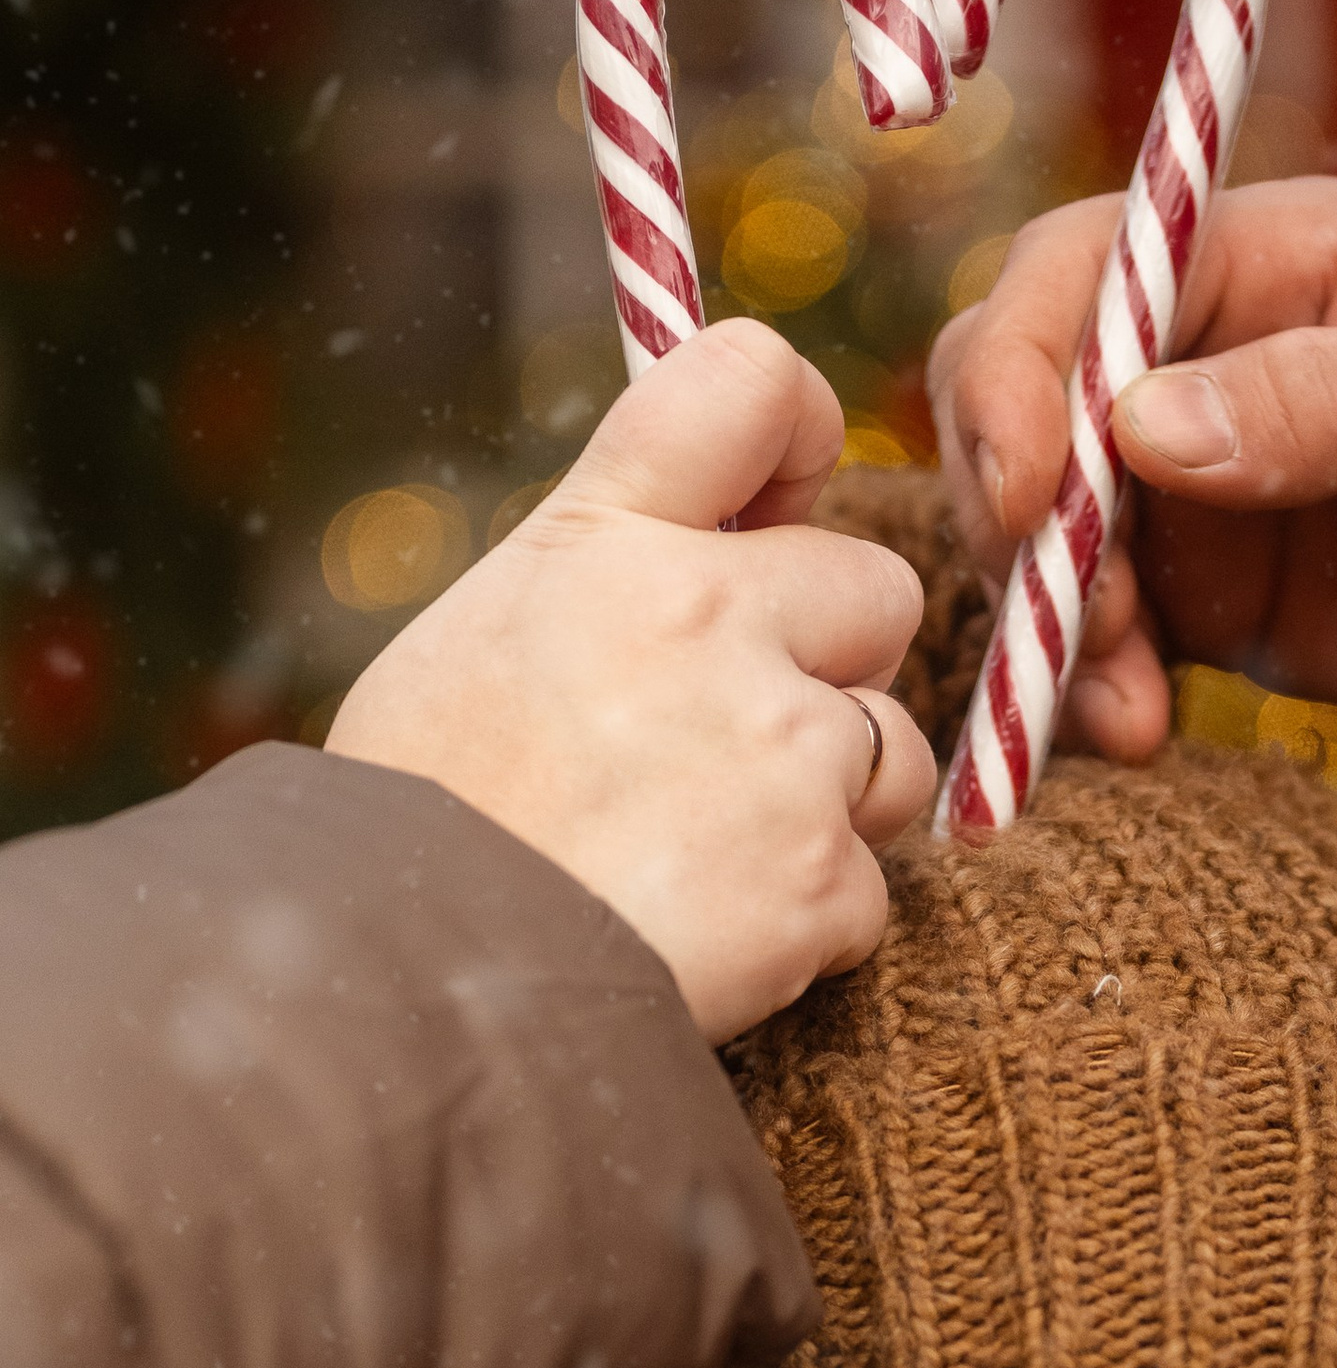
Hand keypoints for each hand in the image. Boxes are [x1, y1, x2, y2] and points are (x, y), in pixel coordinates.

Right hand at [328, 322, 938, 1042]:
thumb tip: (729, 535)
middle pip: (877, 590)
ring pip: (892, 750)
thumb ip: (611, 572)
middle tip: (729, 744)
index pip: (750, 382)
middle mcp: (711, 614)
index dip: (797, 429)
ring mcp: (780, 746)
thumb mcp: (485, 632)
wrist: (413, 985)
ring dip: (835, 804)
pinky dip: (808, 925)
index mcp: (608, 537)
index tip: (784, 496)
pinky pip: (868, 890)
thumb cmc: (429, 817)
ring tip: (707, 854)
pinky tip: (707, 934)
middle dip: (833, 666)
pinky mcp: (819, 876)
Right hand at [928, 176, 1336, 755]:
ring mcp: (1193, 481)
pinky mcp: (1209, 593)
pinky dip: (1091, 687)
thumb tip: (1142, 424)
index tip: (1027, 494)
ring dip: (1049, 622)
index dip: (1019, 370)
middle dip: (1016, 516)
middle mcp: (1200, 355)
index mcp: (1267, 254)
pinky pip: (1101, 634)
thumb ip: (1330, 404)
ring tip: (1122, 710)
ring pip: (1041, 533)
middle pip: (1020, 401)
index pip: (1079, 271)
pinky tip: (1139, 736)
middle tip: (1076, 624)